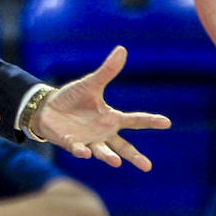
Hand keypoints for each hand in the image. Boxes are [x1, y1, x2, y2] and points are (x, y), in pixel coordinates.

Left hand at [31, 46, 170, 170]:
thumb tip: (122, 50)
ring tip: (116, 162)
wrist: (48, 108)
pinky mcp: (71, 143)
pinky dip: (81, 151)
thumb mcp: (91, 83)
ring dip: (108, 156)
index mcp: (111, 119)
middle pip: (123, 147)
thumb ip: (107, 71)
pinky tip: (85, 153)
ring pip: (102, 151)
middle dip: (134, 156)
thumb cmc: (73, 98)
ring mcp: (88, 140)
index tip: (167, 122)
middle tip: (147, 166)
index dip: (150, 121)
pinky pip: (78, 148)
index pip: (135, 121)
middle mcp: (103, 133)